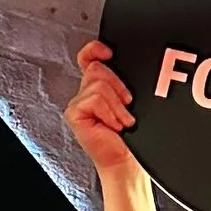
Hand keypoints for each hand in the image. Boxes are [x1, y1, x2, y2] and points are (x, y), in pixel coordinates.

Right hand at [63, 38, 136, 176]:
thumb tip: (136, 62)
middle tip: (127, 104)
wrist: (128, 161)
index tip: (109, 53)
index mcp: (99, 86)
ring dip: (117, 105)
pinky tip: (112, 126)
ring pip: (98, 84)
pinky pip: (95, 99)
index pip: (89, 57)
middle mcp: (86, 92)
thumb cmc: (133, 136)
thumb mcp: (134, 101)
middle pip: (97, 68)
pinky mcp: (74, 114)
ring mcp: (79, 103)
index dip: (95, 49)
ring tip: (122, 120)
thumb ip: (127, 80)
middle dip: (118, 85)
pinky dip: (109, 113)